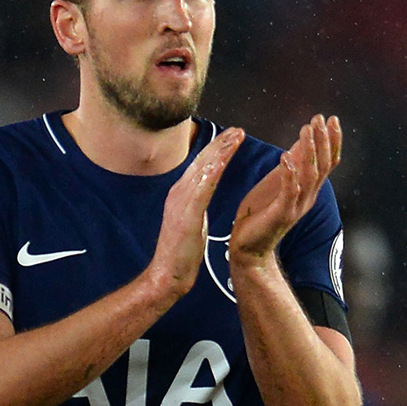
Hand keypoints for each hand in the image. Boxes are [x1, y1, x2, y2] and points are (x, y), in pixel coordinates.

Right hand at [150, 126, 244, 297]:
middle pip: (202, 162)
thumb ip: (194, 205)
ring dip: (220, 152)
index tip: (232, 138)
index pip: (201, 167)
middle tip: (239, 130)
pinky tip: (223, 161)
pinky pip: (202, 189)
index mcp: (181, 195)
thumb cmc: (180, 253)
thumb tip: (202, 196)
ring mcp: (181, 203)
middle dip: (221, 144)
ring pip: (203, 171)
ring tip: (236, 138)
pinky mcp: (187, 215)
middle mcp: (179, 193)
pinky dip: (212, 173)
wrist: (167, 275)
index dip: (217, 150)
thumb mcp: (190, 222)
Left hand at [230, 114, 341, 265]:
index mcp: (309, 189)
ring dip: (309, 151)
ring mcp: (296, 207)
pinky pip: (289, 192)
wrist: (249, 247)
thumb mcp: (278, 182)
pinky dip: (289, 174)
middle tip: (320, 118)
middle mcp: (308, 197)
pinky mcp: (281, 215)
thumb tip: (304, 139)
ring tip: (306, 130)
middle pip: (323, 166)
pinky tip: (285, 157)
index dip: (332, 141)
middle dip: (323, 140)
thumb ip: (293, 164)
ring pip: (310, 176)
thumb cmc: (261, 212)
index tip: (332, 118)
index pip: (328, 163)